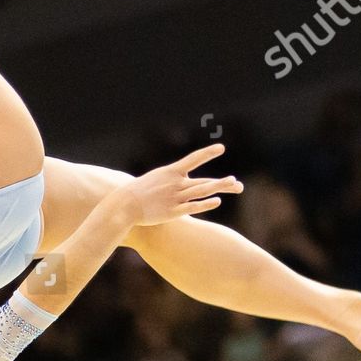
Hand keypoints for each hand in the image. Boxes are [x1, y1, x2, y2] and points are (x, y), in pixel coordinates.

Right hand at [115, 144, 241, 226]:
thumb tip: (180, 178)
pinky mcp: (172, 212)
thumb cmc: (138, 191)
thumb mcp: (155, 179)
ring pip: (201, 191)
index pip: (193, 159)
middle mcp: (175, 183)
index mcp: (170, 172)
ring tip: (234, 185)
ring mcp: (175, 197)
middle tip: (236, 183)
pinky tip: (217, 201)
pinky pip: (192, 206)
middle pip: (203, 180)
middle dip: (222, 183)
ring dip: (218, 187)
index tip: (221, 148)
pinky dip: (205, 204)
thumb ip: (170, 179)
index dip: (207, 153)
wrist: (124, 205)